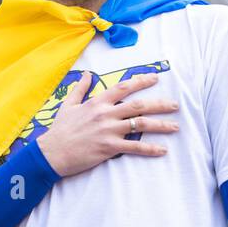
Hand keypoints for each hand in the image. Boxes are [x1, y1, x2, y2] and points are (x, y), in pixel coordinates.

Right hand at [36, 72, 178, 176]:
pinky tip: (162, 150)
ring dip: (161, 125)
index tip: (155, 79)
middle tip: (175, 105)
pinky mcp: (109, 148)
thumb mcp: (68, 105)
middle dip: (160, 104)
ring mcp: (108, 131)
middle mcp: (106, 114)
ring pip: (141, 124)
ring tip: (175, 127)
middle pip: (139, 105)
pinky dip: (150, 149)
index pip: (123, 88)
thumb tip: (86, 74)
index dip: (141, 82)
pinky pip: (135, 147)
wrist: (51, 152)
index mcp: (97, 103)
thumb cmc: (59, 130)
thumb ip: (80, 89)